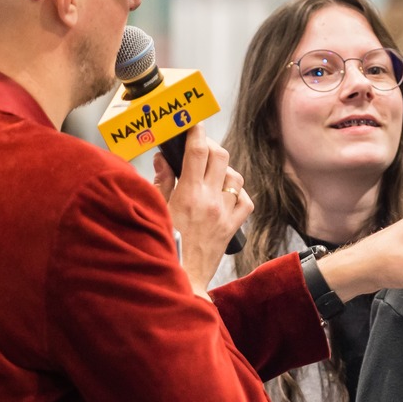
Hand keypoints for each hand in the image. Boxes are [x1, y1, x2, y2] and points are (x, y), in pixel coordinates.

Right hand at [153, 125, 251, 296]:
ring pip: (236, 177)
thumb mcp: (156, 210)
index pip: (198, 151)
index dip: (197, 131)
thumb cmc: (162, 247)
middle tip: (199, 146)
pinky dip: (238, 193)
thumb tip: (164, 158)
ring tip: (210, 173)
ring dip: (224, 169)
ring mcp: (225, 214)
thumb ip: (161, 181)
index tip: (195, 121)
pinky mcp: (232, 228)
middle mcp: (211, 201)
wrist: (180, 280)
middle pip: (220, 157)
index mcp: (189, 194)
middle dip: (210, 145)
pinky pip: (246, 202)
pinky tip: (226, 194)